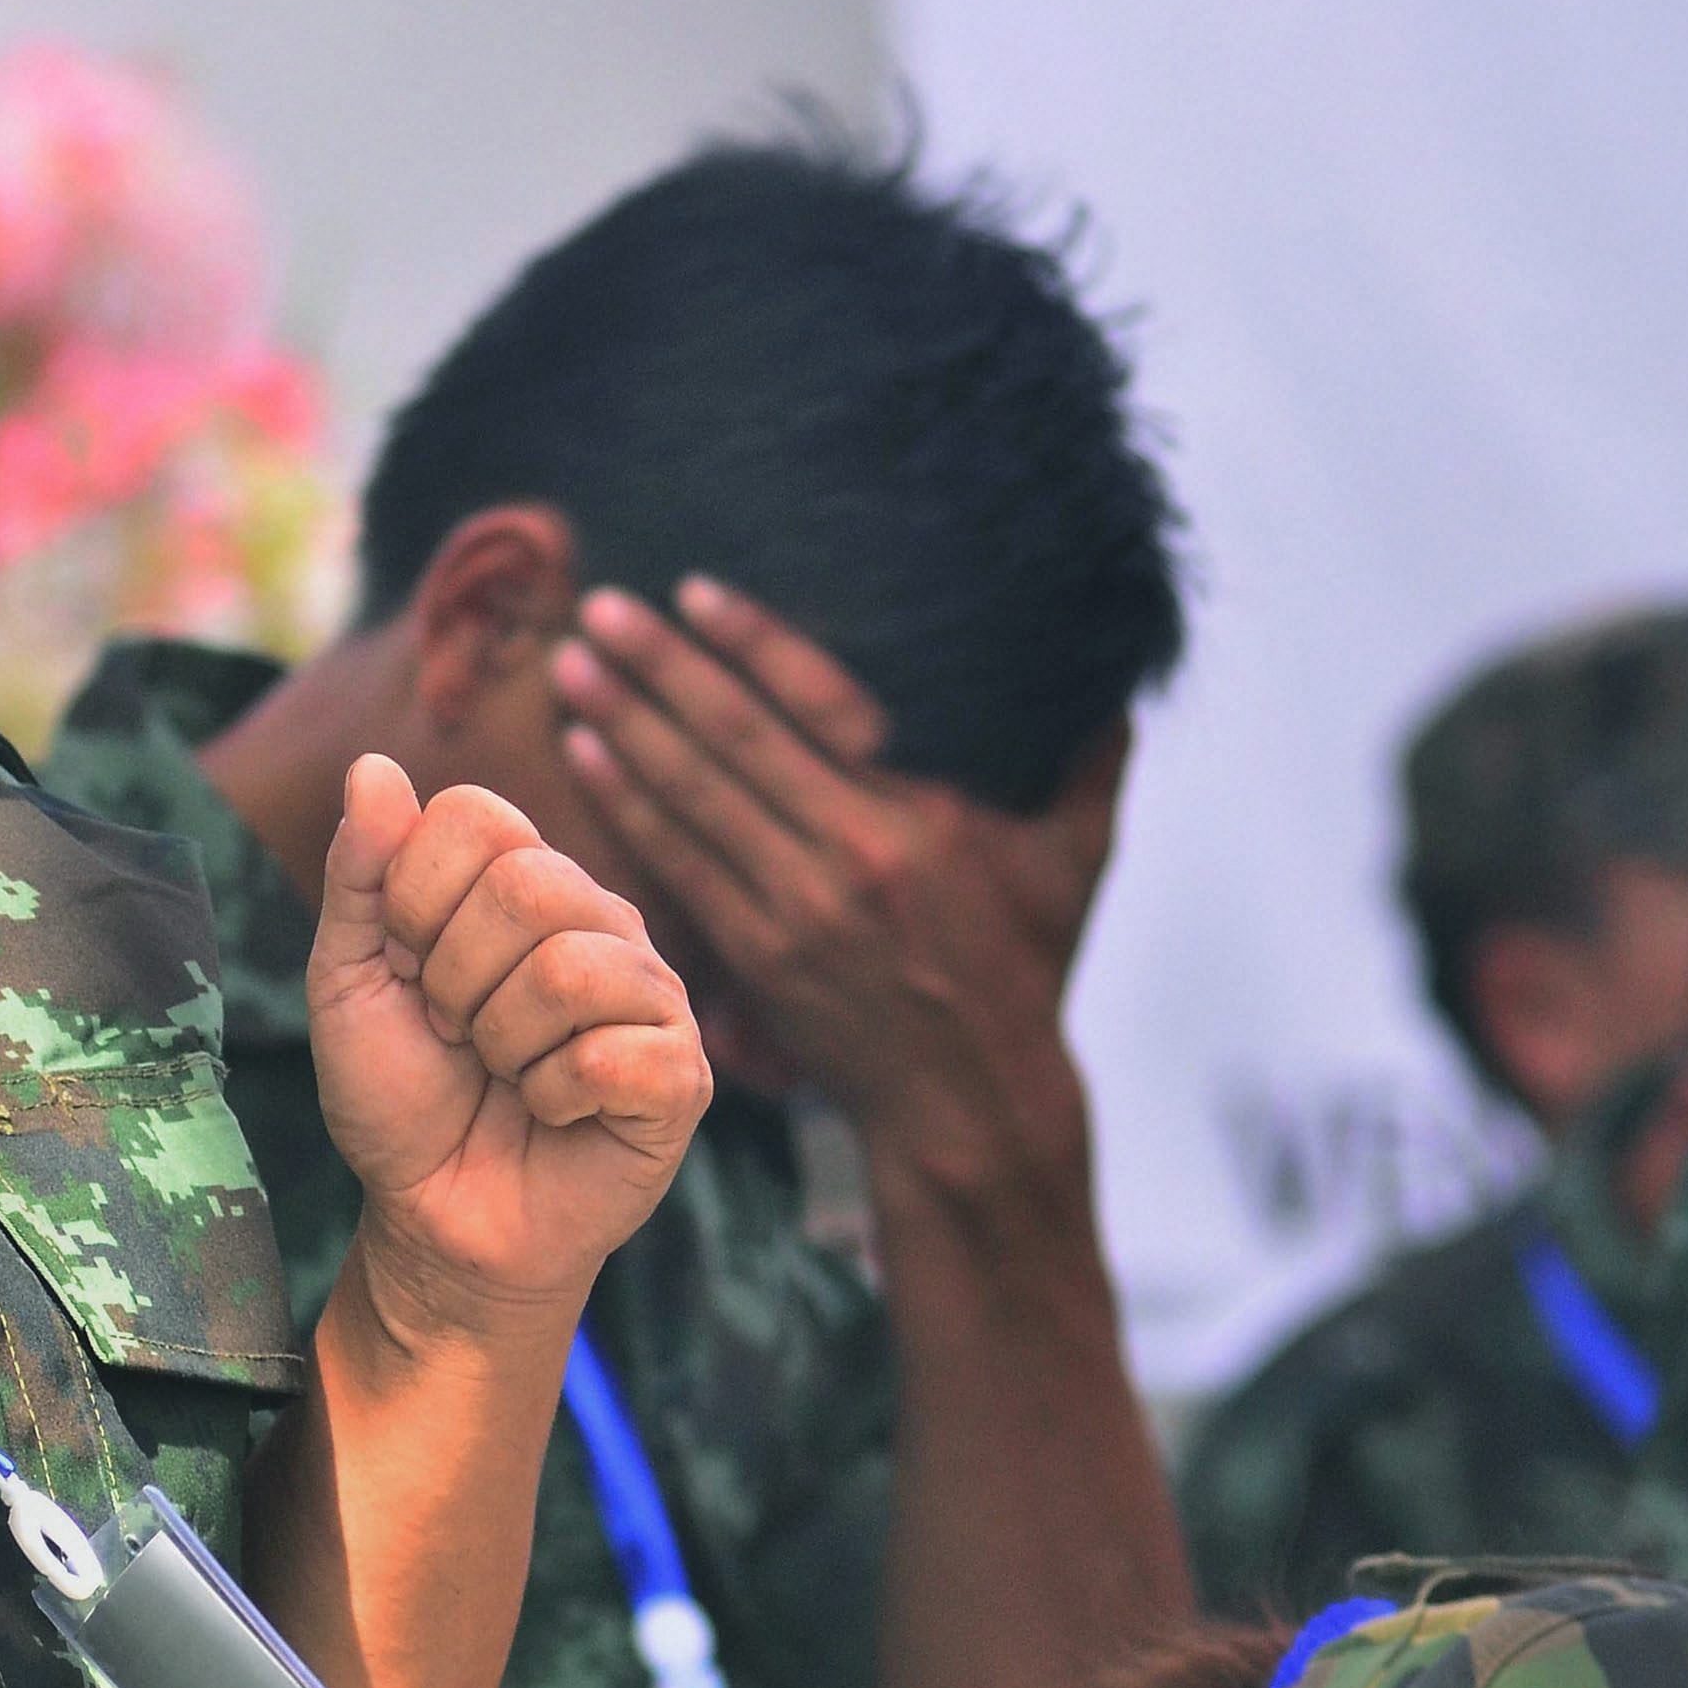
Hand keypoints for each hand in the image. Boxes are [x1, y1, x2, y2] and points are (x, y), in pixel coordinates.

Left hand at [307, 755, 711, 1344]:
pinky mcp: (681, 1075)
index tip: (408, 969)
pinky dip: (554, 1098)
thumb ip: (360, 873)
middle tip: (458, 1033)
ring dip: (503, 1045)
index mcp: (523, 876)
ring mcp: (649, 994)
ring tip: (505, 1075)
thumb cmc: (399, 1095)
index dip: (413, 899)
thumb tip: (373, 763)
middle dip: (455, 980)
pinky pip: (615, 1054)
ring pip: (571, 970)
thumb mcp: (349, 978)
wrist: (434, 1220)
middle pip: (528, 885)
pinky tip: (555, 1113)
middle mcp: (598, 917)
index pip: (476, 815)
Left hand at [549, 579, 1118, 1197]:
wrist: (971, 1099)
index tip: (691, 589)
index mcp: (927, 815)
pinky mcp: (757, 957)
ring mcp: (799, 909)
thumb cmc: (1023, 968)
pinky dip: (626, 807)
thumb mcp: (1072, 865)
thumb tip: (1115, 682)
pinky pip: (677, 866)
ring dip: (624, 725)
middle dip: (659, 667)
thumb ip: (1089, 768)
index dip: (751, 642)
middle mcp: (856, 854)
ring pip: (692, 798)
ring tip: (572, 665)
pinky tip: (584, 756)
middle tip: (598, 606)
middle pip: (735, 740)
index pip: (820, 704)